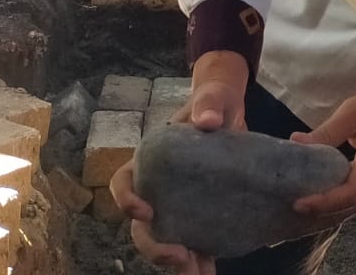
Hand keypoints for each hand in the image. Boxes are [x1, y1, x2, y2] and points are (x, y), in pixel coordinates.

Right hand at [112, 51, 248, 272]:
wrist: (232, 115)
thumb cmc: (213, 103)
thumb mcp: (212, 97)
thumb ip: (208, 104)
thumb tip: (207, 121)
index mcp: (150, 160)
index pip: (123, 182)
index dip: (125, 200)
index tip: (143, 211)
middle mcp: (157, 188)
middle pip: (141, 225)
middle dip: (154, 246)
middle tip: (178, 257)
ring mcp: (177, 206)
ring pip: (164, 241)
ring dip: (175, 263)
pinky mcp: (200, 216)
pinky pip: (193, 244)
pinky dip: (199, 262)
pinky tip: (209, 272)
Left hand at [292, 82, 355, 219]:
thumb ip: (329, 130)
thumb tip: (296, 144)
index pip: (352, 191)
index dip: (325, 201)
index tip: (298, 202)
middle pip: (349, 206)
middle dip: (318, 209)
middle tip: (286, 202)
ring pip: (352, 206)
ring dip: (326, 207)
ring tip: (295, 200)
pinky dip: (335, 201)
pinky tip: (315, 194)